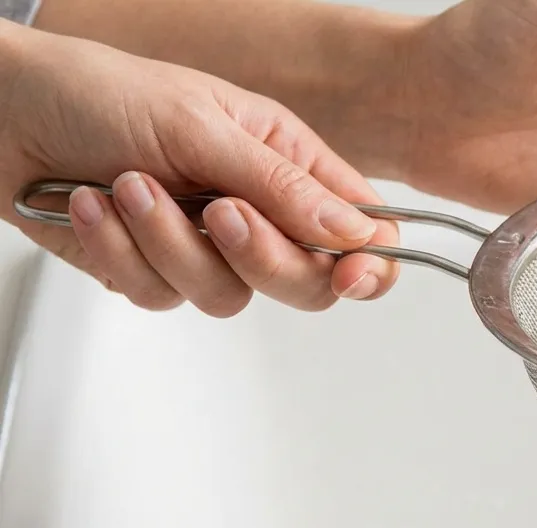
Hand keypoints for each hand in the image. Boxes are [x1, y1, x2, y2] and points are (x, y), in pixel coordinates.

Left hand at [0, 25, 399, 316]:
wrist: (3, 114)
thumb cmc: (98, 92)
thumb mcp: (202, 125)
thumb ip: (281, 187)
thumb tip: (353, 233)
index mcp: (289, 164)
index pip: (363, 228)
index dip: (369, 262)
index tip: (350, 273)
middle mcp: (257, 210)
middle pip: (306, 281)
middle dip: (259, 257)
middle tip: (219, 214)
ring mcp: (205, 247)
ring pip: (229, 296)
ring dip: (168, 244)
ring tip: (128, 187)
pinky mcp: (153, 271)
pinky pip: (161, 296)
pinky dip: (121, 252)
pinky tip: (93, 205)